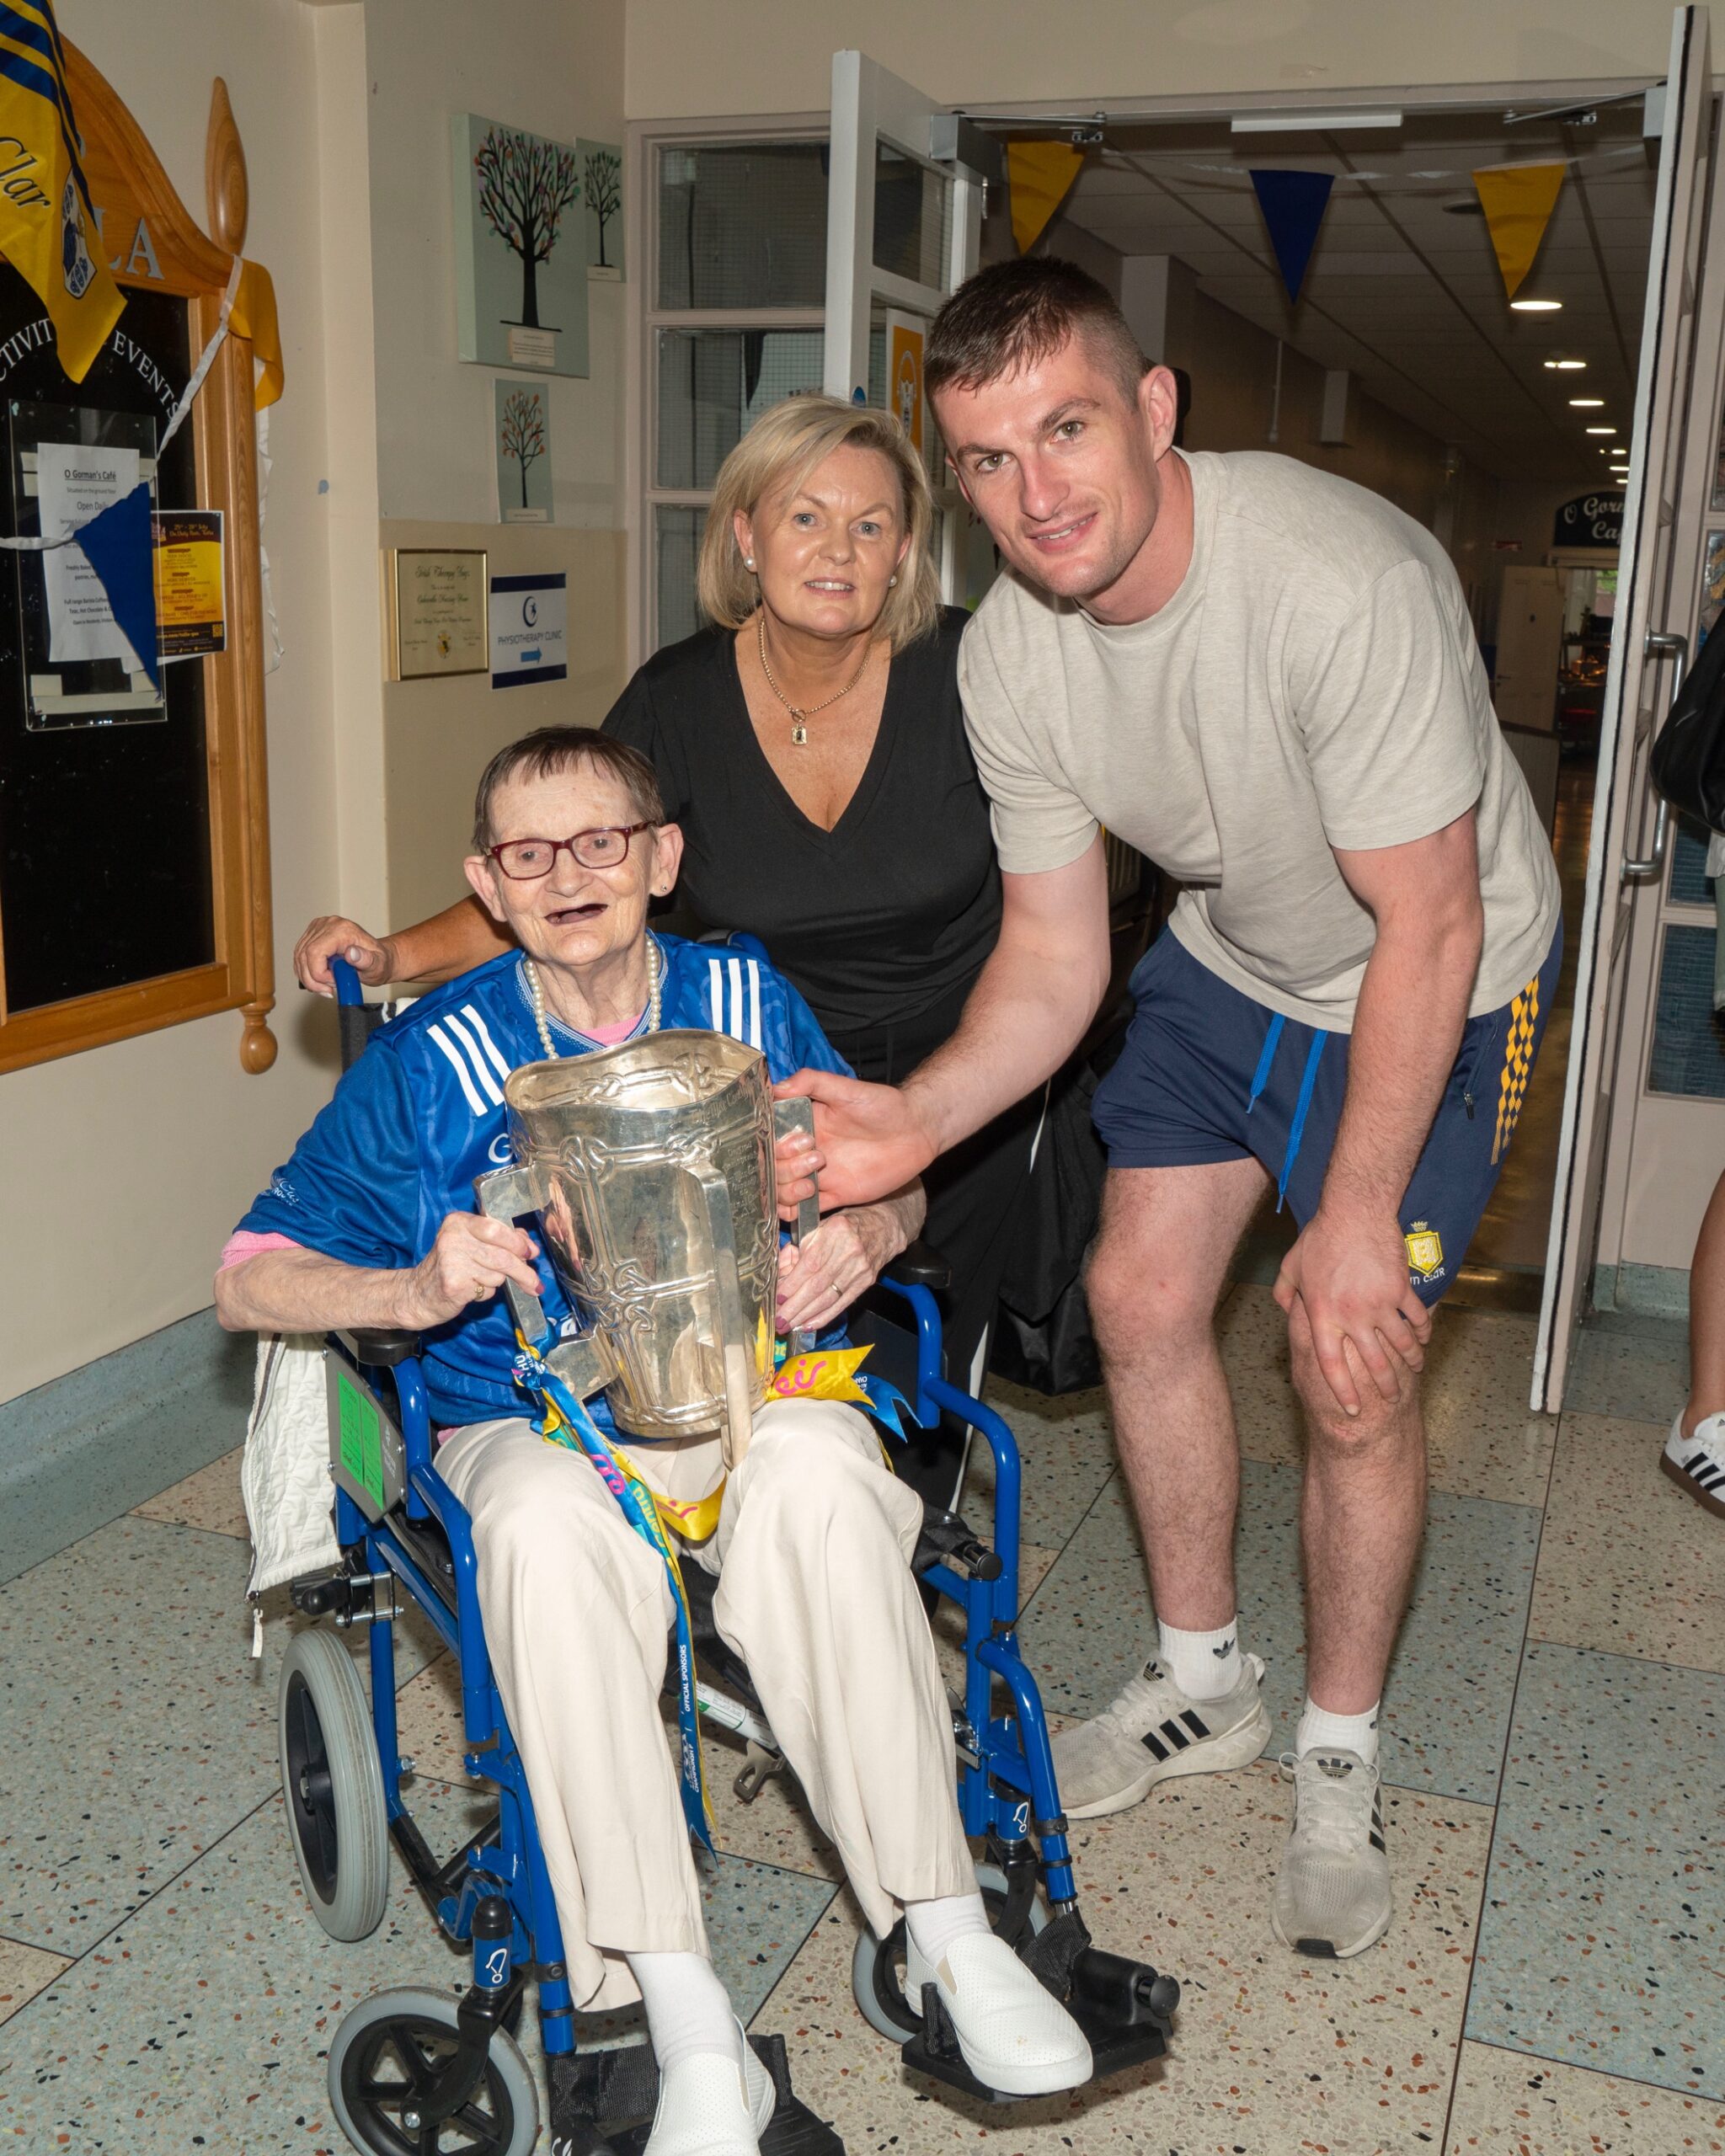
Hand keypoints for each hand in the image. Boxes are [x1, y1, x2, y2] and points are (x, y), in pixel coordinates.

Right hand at [295, 914, 395, 995]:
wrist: (378, 958)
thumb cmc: (378, 962)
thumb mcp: (378, 965)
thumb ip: (366, 960)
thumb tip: (352, 953)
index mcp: (342, 929)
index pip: (315, 952)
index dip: (319, 973)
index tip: (332, 983)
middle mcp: (328, 924)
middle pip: (304, 956)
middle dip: (313, 979)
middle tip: (328, 989)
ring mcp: (318, 928)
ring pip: (299, 957)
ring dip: (308, 977)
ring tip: (325, 986)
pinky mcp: (312, 934)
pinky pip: (300, 956)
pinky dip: (306, 972)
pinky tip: (319, 980)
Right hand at [397, 1212, 541, 1329]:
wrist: (417, 1294)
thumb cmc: (450, 1267)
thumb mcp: (472, 1244)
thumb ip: (501, 1239)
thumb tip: (530, 1247)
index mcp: (459, 1222)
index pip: (497, 1229)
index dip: (518, 1243)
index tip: (531, 1253)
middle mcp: (453, 1238)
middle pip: (503, 1256)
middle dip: (523, 1271)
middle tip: (534, 1284)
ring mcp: (451, 1261)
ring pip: (498, 1274)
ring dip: (497, 1282)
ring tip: (480, 1281)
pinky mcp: (453, 1285)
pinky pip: (488, 1290)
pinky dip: (487, 1293)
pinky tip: (472, 1290)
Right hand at [772, 1069, 938, 1216]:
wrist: (915, 1129)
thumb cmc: (882, 1105)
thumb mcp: (846, 1087)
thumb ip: (811, 1082)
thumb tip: (776, 1087)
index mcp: (802, 1125)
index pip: (770, 1139)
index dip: (774, 1143)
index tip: (797, 1139)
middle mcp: (805, 1151)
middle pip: (773, 1168)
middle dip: (785, 1167)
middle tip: (817, 1155)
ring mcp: (819, 1175)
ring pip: (783, 1191)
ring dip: (788, 1190)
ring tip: (811, 1183)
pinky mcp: (835, 1194)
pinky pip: (805, 1210)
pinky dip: (795, 1212)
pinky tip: (805, 1201)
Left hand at [776, 1209, 899, 1332]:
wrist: (883, 1227)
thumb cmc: (846, 1225)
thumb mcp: (821, 1225)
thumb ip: (801, 1246)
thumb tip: (783, 1273)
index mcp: (834, 1232)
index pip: (810, 1265)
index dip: (792, 1285)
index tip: (778, 1298)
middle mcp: (848, 1252)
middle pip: (817, 1286)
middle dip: (795, 1307)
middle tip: (778, 1320)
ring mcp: (859, 1269)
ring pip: (828, 1299)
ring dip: (806, 1315)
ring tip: (788, 1325)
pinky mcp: (865, 1282)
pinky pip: (842, 1304)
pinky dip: (824, 1317)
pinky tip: (808, 1324)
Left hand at [1274, 1204, 1431, 1415]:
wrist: (1354, 1213)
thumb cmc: (1320, 1237)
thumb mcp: (1291, 1266)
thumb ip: (1284, 1292)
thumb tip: (1285, 1310)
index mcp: (1323, 1315)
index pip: (1331, 1364)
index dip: (1343, 1391)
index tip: (1354, 1410)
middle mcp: (1352, 1316)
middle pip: (1373, 1363)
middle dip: (1385, 1386)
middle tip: (1391, 1399)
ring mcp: (1380, 1304)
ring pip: (1401, 1344)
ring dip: (1411, 1361)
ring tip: (1415, 1370)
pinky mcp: (1401, 1290)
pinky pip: (1417, 1318)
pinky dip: (1424, 1331)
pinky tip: (1424, 1339)